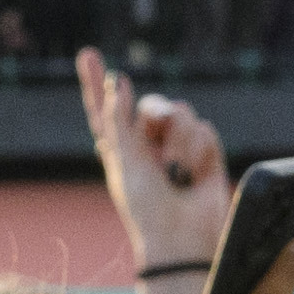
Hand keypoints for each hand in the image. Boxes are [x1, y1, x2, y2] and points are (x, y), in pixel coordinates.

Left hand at [79, 48, 229, 278]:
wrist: (183, 239)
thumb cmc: (147, 208)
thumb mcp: (125, 163)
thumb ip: (118, 120)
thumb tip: (116, 81)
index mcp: (121, 148)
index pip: (104, 110)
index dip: (95, 82)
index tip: (87, 54)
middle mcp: (148, 144)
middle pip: (151, 104)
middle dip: (155, 113)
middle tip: (156, 126)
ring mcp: (178, 148)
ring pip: (181, 113)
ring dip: (178, 143)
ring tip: (177, 173)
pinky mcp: (207, 154)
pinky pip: (205, 129)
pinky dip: (199, 152)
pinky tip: (195, 176)